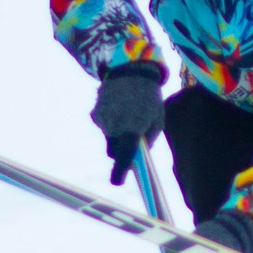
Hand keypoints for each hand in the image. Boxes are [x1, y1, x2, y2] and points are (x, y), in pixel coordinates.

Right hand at [91, 62, 166, 185]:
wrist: (130, 69)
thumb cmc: (150, 97)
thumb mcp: (157, 119)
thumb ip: (148, 139)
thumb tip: (137, 155)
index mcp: (131, 129)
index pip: (123, 157)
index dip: (119, 171)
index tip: (117, 183)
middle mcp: (113, 127)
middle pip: (112, 150)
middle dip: (119, 150)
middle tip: (129, 140)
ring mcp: (102, 120)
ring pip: (107, 137)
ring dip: (115, 133)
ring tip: (128, 114)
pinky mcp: (95, 113)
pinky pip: (103, 124)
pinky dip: (110, 121)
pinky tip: (119, 108)